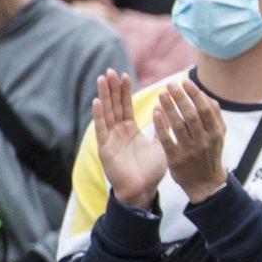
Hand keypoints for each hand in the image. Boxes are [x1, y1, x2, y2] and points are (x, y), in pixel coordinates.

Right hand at [93, 70, 166, 208]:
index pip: (125, 106)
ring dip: (104, 96)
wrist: (143, 190)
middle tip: (110, 71)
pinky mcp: (105, 149)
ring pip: (106, 113)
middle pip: (114, 106)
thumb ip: (161, 128)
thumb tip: (164, 110)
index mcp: (130, 130)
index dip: (124, 91)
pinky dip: (99, 115)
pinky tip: (97, 101)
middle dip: (112, 88)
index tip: (124, 75)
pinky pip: (102, 129)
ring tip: (102, 79)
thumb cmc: (151, 171)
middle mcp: (118, 132)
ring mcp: (110, 139)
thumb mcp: (160, 145)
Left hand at [154, 80, 230, 201]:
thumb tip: (208, 98)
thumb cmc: (210, 155)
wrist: (205, 184)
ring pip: (179, 125)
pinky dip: (161, 126)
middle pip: (191, 115)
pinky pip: (167, 140)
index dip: (195, 94)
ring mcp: (190, 150)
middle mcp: (204, 141)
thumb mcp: (218, 137)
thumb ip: (215, 118)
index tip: (185, 82)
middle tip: (170, 84)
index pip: (206, 109)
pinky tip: (156, 113)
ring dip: (169, 108)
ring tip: (161, 95)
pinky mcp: (176, 159)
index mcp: (216, 133)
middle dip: (180, 97)